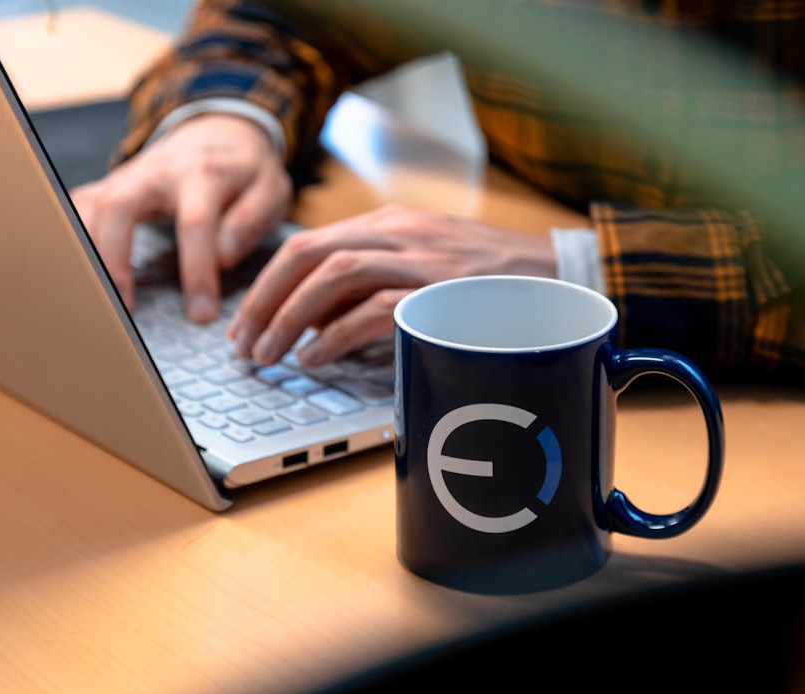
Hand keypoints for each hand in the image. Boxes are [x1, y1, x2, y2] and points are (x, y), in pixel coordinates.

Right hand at [70, 113, 291, 320]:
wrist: (219, 131)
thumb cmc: (246, 171)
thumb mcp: (271, 190)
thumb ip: (250, 221)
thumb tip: (221, 257)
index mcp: (202, 173)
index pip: (194, 223)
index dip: (195, 271)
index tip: (201, 314)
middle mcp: (155, 171)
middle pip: (119, 207)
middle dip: (115, 260)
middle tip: (123, 310)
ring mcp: (125, 178)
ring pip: (88, 208)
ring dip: (84, 254)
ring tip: (92, 302)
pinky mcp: (107, 188)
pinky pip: (77, 212)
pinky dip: (70, 243)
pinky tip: (74, 279)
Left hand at [226, 203, 558, 365]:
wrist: (561, 276)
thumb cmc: (490, 281)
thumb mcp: (425, 266)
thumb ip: (373, 282)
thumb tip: (314, 320)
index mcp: (390, 224)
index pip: (309, 243)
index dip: (267, 282)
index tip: (246, 319)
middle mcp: (399, 233)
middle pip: (308, 254)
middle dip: (264, 300)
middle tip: (243, 343)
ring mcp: (421, 259)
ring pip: (332, 275)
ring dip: (289, 317)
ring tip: (269, 354)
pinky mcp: (442, 292)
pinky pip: (373, 310)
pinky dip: (335, 336)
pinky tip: (315, 358)